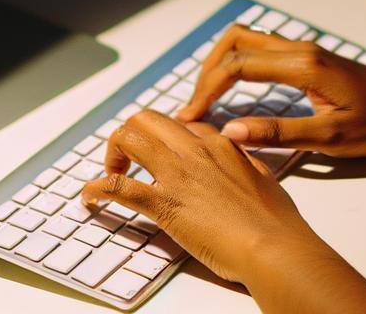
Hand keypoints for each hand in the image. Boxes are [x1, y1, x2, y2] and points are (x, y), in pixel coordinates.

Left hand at [80, 111, 330, 284]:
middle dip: (132, 135)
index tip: (158, 153)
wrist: (272, 245)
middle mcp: (194, 151)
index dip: (165, 137)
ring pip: (129, 137)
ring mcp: (177, 175)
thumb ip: (245, 163)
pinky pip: (119, 187)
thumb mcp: (263, 177)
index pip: (181, 125)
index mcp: (220, 144)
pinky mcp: (164, 203)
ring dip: (113, 152)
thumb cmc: (275, 220)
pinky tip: (89, 198)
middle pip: (148, 120)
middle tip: (129, 161)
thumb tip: (239, 160)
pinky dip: (97, 189)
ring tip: (111, 173)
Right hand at [175, 25, 365, 155]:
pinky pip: (258, 49)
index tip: (191, 118)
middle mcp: (298, 49)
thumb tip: (231, 131)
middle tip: (193, 110)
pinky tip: (230, 90)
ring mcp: (302, 48)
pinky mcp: (305, 55)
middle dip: (206, 74)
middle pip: (234, 43)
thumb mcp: (332, 138)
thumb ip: (281, 134)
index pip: (237, 66)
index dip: (207, 90)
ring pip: (244, 40)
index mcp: (303, 66)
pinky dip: (235, 64)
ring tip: (205, 100)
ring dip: (218, 65)